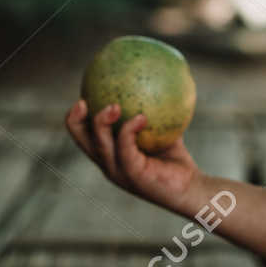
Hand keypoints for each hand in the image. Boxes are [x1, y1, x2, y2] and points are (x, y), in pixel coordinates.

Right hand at [64, 99, 202, 213]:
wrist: (190, 187)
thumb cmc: (175, 158)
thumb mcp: (161, 129)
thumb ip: (153, 110)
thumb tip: (153, 78)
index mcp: (109, 153)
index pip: (83, 135)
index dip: (75, 117)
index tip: (82, 94)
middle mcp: (109, 163)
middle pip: (82, 141)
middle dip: (76, 121)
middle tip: (82, 100)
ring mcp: (118, 172)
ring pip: (100, 145)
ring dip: (102, 123)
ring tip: (112, 105)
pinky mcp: (133, 176)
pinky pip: (126, 149)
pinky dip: (130, 131)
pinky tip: (141, 116)